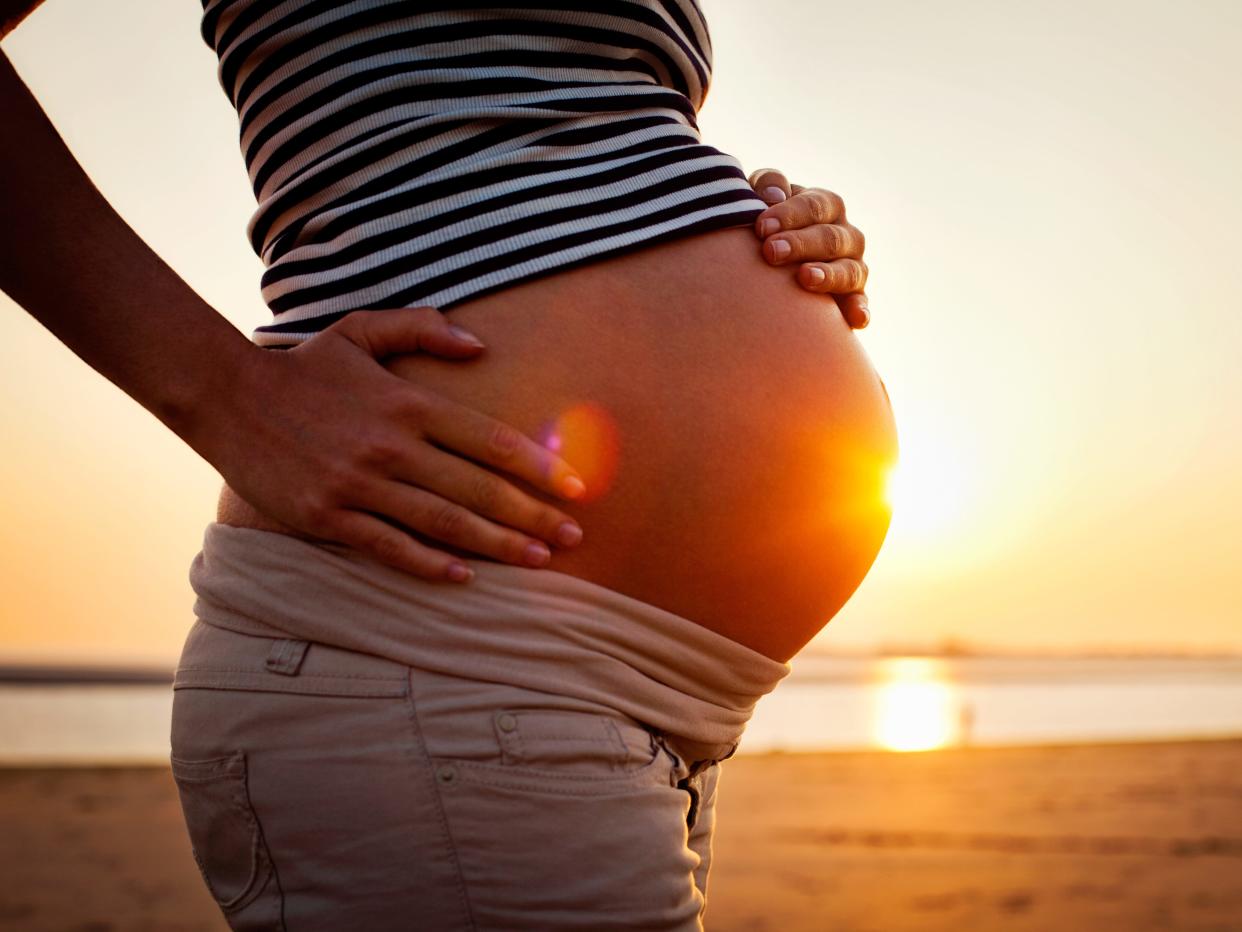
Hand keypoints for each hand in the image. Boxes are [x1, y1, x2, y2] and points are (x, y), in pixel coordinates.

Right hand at [199, 308, 585, 582]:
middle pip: (477, 488)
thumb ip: (422, 330)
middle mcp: (391, 446)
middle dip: (533, 515)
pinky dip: (428, 563)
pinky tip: (463, 577)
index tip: (575, 487)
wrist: (227, 395)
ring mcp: (359, 484)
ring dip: (496, 545)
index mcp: (407, 403)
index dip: (537, 466)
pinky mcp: (328, 516)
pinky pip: (388, 546)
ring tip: (538, 560)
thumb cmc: (305, 367)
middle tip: (575, 538)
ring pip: (442, 522)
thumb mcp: (362, 330)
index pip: (489, 438)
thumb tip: (481, 345)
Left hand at [747, 168, 870, 328]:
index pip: (816, 206)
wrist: (771, 261)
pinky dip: (860, 310)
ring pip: (850, 270)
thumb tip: (775, 196)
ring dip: (829, 274)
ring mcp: (853, 267)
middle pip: (831, 238)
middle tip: (771, 251)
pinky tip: (855, 319)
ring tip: (804, 277)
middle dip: (800, 244)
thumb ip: (768, 184)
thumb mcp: (762, 197)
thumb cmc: (767, 223)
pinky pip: (861, 304)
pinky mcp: (852, 298)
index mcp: (827, 206)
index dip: (789, 215)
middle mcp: (847, 235)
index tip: (761, 227)